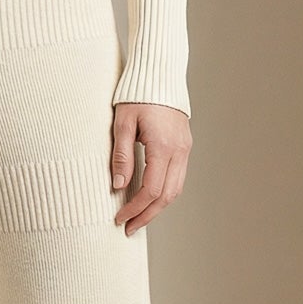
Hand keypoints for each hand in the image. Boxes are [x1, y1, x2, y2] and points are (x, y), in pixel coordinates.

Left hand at [111, 102, 191, 234]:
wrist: (159, 75)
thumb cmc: (137, 95)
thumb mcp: (122, 124)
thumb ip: (121, 156)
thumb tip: (118, 186)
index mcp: (163, 146)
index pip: (151, 190)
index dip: (135, 208)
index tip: (119, 218)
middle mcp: (179, 151)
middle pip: (167, 196)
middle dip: (147, 215)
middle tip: (129, 228)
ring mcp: (185, 149)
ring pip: (176, 189)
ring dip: (158, 207)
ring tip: (138, 218)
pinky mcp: (185, 146)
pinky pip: (178, 177)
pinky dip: (165, 192)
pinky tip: (149, 198)